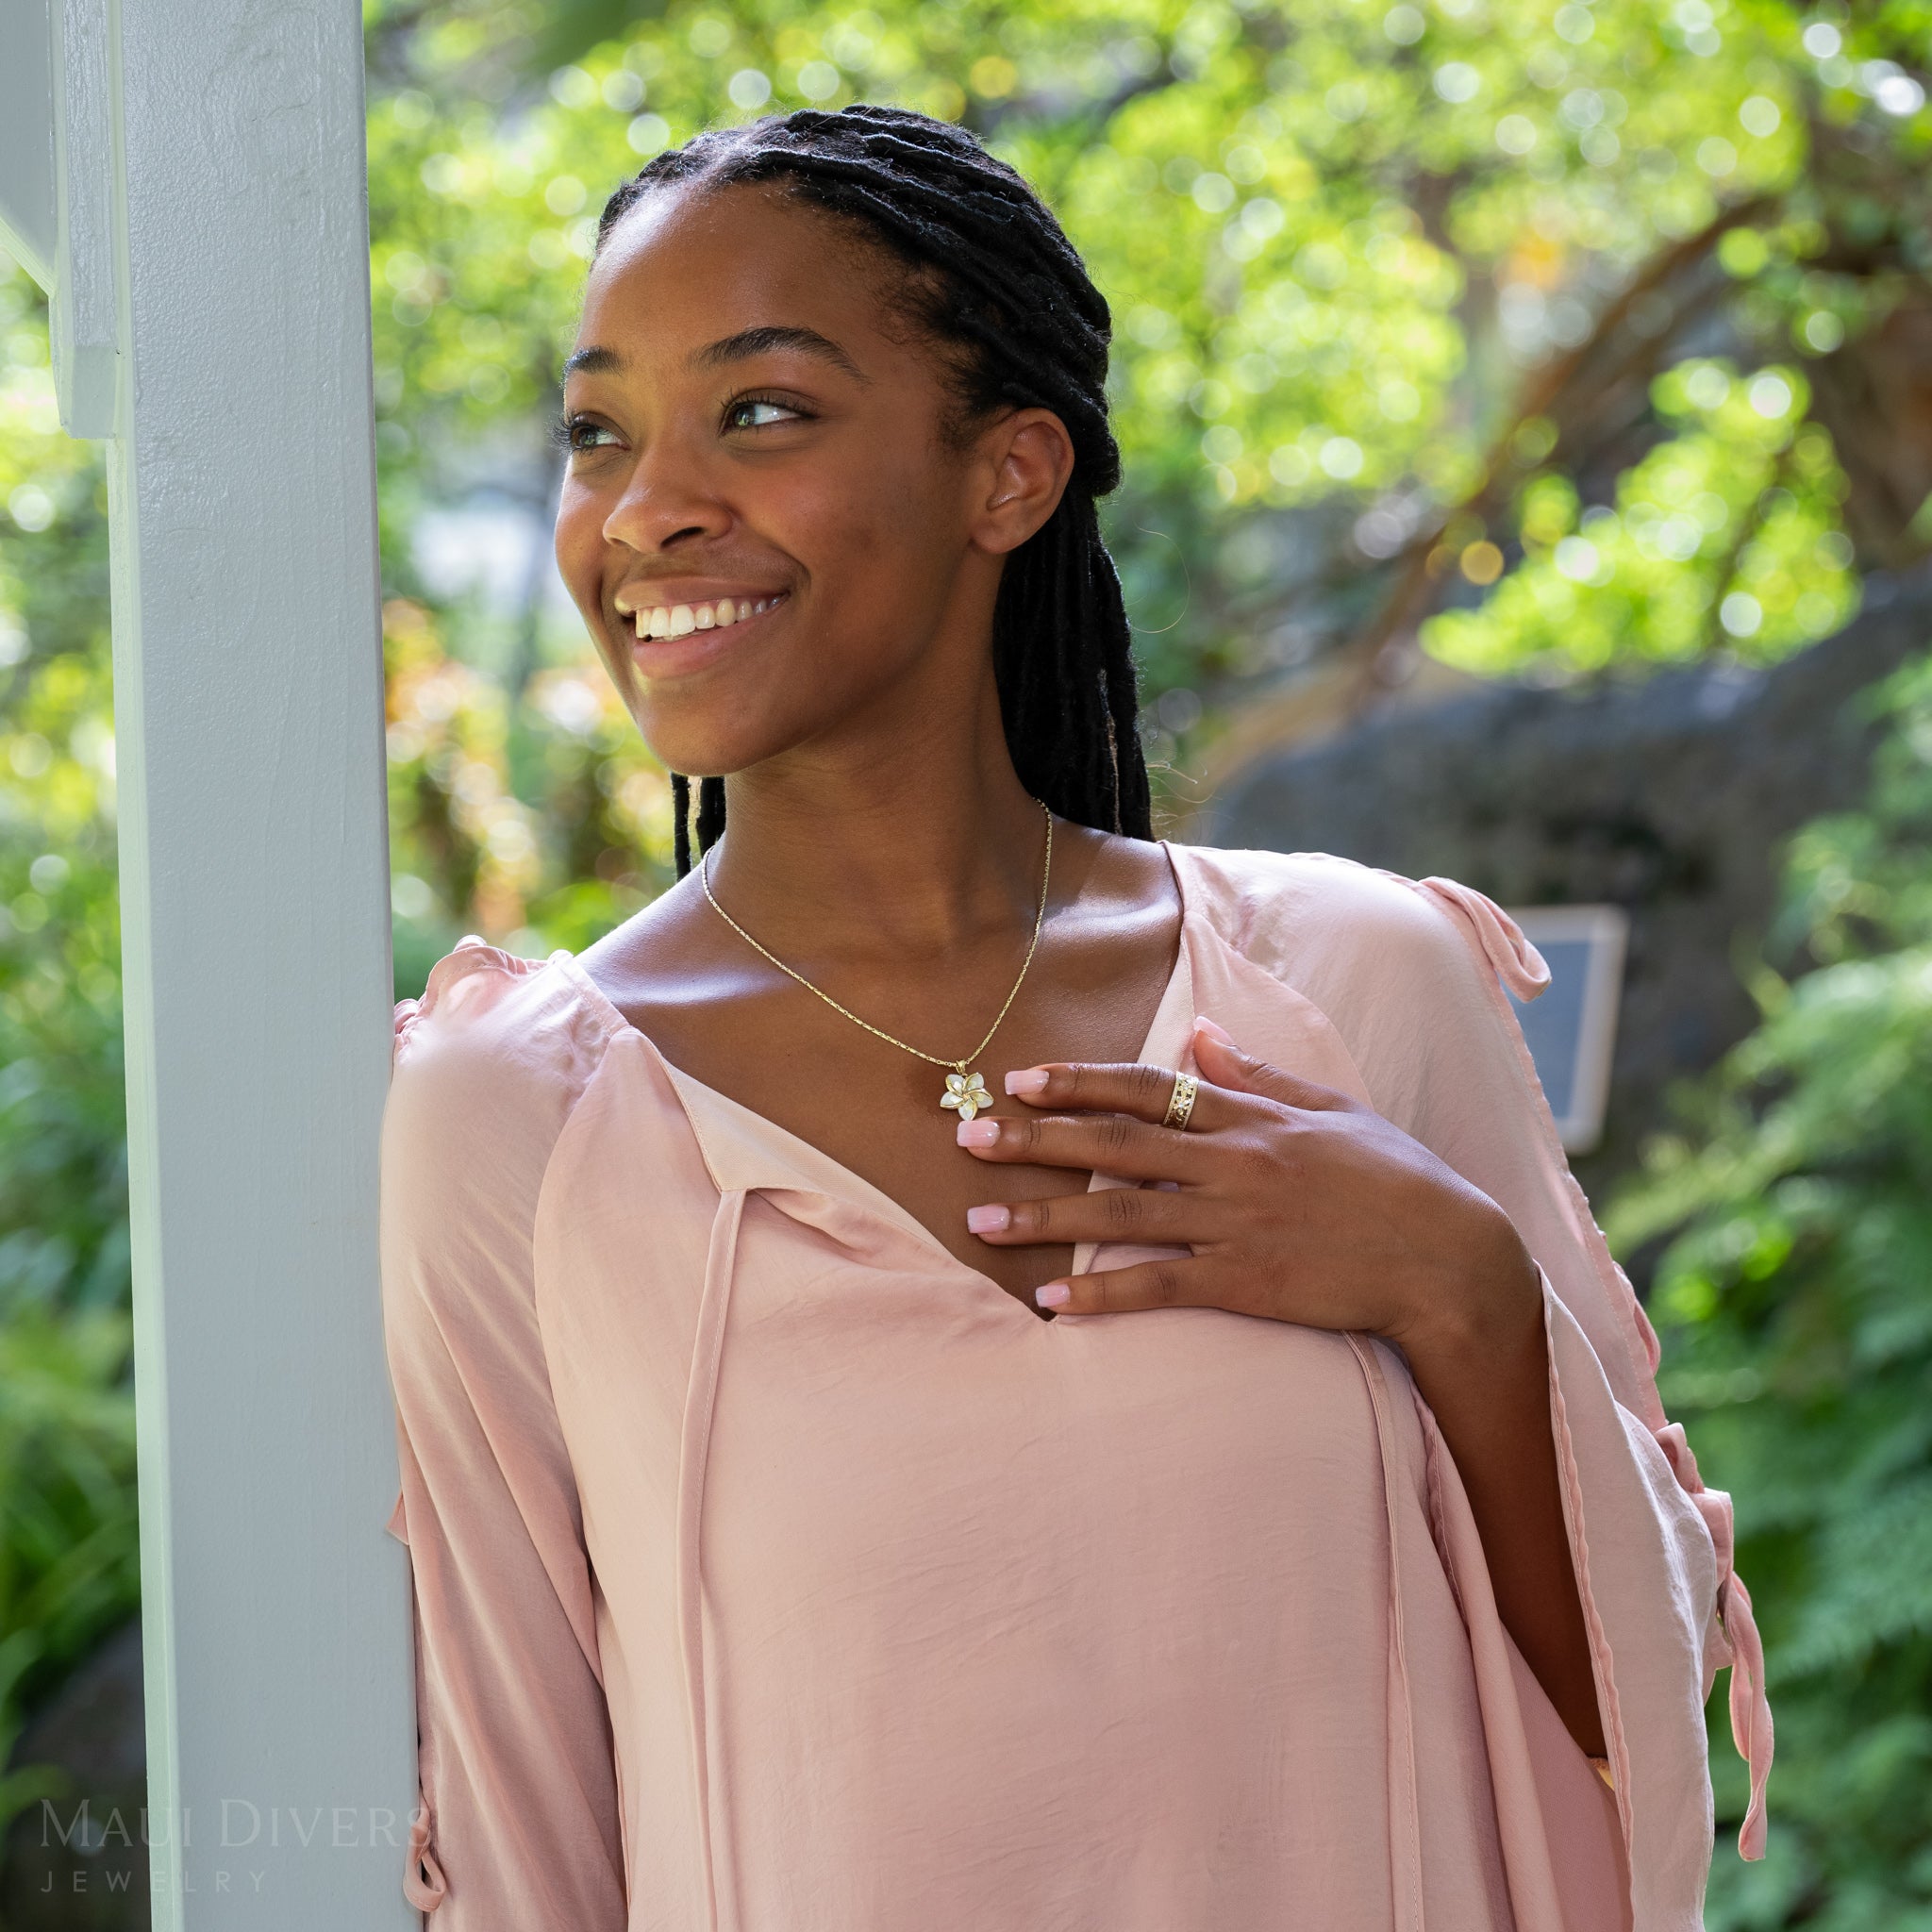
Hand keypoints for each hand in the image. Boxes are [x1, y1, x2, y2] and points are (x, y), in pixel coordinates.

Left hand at [961, 1016, 1539, 1346]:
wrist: (1453, 1259)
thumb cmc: (1397, 1180)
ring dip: (1046, 1218)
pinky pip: (1161, 1286)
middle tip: (967, 1138)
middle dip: (1037, 1140)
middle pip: (1118, 1146)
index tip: (1020, 1080)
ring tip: (979, 1223)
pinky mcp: (1249, 1285)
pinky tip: (1050, 1298)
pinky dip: (1102, 1291)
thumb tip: (1205, 1033)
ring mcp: (1239, 1225)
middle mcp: (1235, 1163)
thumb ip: (1260, 1075)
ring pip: (1124, 1215)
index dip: (1080, 1084)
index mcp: (1252, 1118)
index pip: (1150, 1090)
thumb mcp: (1333, 1109)